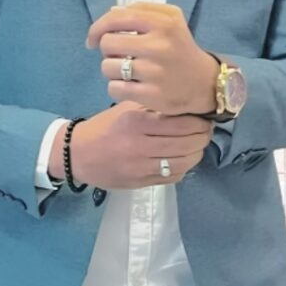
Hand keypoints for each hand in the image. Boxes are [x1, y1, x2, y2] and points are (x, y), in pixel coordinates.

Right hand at [51, 101, 213, 189]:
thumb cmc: (105, 126)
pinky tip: (184, 159)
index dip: (198, 121)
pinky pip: (172, 177)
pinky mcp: (142, 183)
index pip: (179, 123)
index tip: (204, 116)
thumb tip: (182, 103)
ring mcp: (142, 167)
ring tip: (199, 144)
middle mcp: (141, 146)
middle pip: (186, 143)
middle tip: (206, 129)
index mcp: (136, 122)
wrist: (79, 155)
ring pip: (183, 163)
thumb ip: (151, 106)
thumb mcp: (125, 108)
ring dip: (197, 153)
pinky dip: (184, 168)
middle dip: (203, 136)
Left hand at [85, 2, 219, 115]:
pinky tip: (129, 85)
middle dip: (107, 49)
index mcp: (162, 23)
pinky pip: (114, 89)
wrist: (204, 82)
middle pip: (108, 43)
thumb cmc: (180, 46)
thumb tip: (110, 14)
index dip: (98, 27)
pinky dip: (116, 87)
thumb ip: (142, 9)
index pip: (117, 18)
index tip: (93, 38)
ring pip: (108, 68)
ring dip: (111, 69)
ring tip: (125, 70)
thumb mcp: (171, 18)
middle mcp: (159, 46)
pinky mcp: (152, 96)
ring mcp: (155, 72)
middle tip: (119, 54)